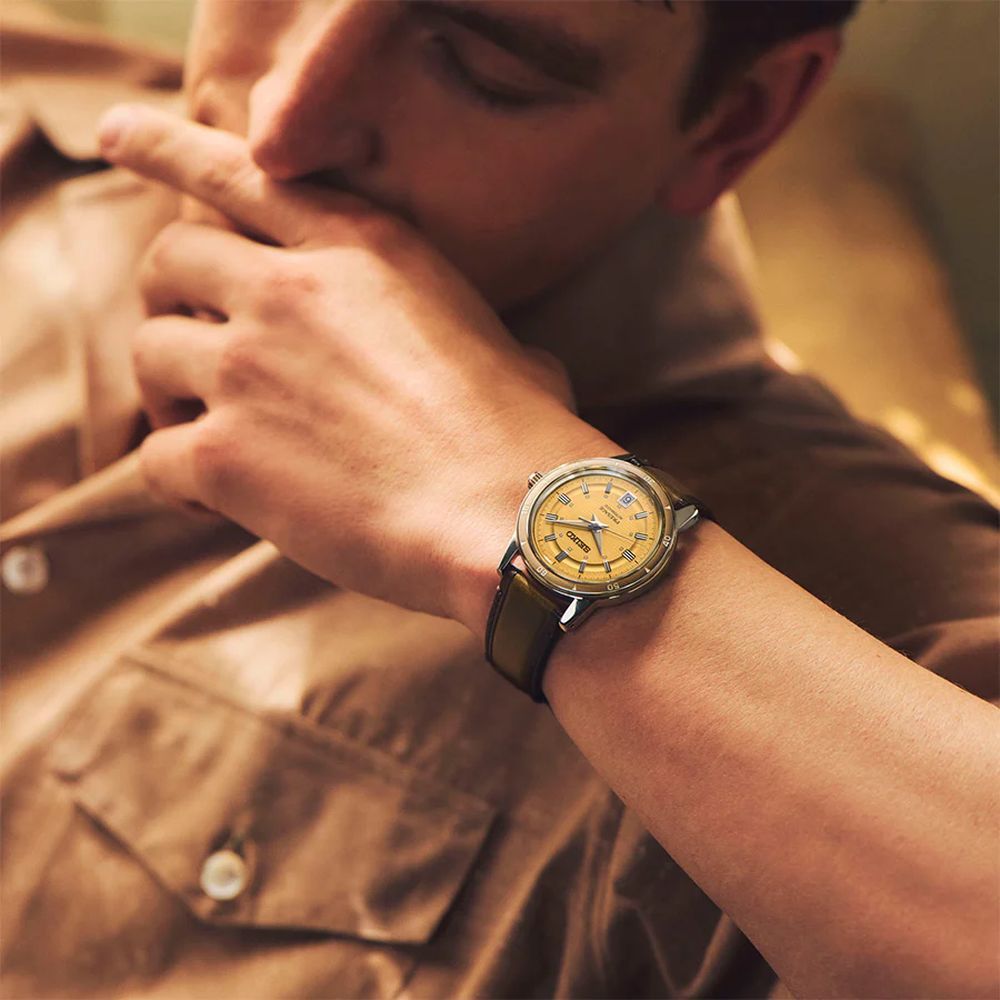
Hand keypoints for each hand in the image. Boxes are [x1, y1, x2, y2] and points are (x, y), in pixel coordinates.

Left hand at [97, 104, 617, 633]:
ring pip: (150, 351)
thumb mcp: (499, 342)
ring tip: (195, 426)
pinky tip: (212, 503)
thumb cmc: (523, 438)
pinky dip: (174, 481)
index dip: (166, 145)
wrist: (507, 518)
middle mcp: (290, 291)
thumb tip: (513, 364)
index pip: (240, 172)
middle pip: (171, 258)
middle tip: (188, 342)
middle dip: (167, 297)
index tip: (116, 130)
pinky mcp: (225, 454)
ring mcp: (249, 369)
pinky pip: (156, 457)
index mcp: (362, 249)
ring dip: (164, 390)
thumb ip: (460, 332)